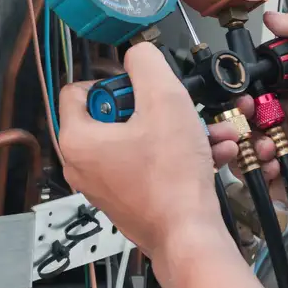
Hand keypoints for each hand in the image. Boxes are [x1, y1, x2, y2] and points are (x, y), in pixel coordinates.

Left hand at [57, 43, 227, 260]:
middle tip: (176, 110)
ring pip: (139, 141)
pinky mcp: (128, 198)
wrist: (189, 234)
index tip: (140, 86)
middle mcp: (82, 164)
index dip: (113, 81)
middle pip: (113, 115)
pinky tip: (210, 153)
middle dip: (154, 108)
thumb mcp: (164, 101)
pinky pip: (149, 164)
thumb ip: (147, 66)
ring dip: (175, 130)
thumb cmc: (172, 180)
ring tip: (207, 132)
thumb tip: (138, 53)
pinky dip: (176, 156)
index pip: (79, 90)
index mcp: (77, 139)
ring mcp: (104, 184)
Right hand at [246, 10, 287, 224]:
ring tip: (269, 148)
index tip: (244, 93)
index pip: (249, 85)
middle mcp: (282, 119)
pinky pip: (244, 170)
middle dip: (238, 118)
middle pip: (237, 114)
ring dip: (247, 144)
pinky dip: (256, 167)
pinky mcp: (272, 174)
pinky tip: (275, 165)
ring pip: (237, 142)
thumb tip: (275, 16)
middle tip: (253, 120)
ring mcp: (276, 148)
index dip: (240, 88)